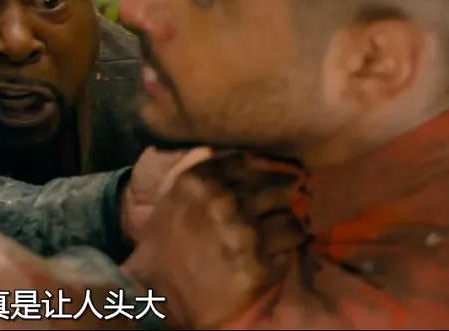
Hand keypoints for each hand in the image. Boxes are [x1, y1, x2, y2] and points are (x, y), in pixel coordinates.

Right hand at [121, 151, 305, 327]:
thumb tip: (252, 155)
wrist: (157, 294)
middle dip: (279, 201)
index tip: (272, 180)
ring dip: (285, 230)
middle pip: (278, 189)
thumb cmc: (167, 242)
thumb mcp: (177, 195)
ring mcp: (243, 234)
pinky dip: (281, 256)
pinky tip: (264, 261)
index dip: (267, 171)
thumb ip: (210, 172)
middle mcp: (223, 201)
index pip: (253, 161)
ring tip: (272, 239)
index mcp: (201, 179)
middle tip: (272, 213)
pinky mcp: (258, 267)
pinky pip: (289, 253)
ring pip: (291, 220)